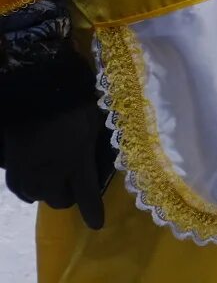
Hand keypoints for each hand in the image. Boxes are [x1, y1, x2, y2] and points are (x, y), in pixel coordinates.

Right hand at [2, 105, 109, 229]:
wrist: (35, 96)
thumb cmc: (73, 105)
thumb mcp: (94, 124)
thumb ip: (97, 144)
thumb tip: (101, 153)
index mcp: (77, 164)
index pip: (87, 197)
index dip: (93, 213)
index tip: (97, 224)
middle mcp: (52, 175)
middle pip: (61, 201)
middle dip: (70, 196)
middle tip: (76, 183)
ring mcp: (29, 174)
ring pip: (40, 196)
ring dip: (50, 191)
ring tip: (56, 177)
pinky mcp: (12, 170)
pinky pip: (22, 189)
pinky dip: (30, 187)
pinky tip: (35, 179)